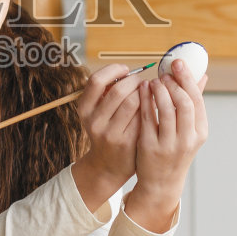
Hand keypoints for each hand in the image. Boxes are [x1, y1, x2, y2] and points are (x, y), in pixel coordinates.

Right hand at [70, 62, 144, 212]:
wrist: (107, 165)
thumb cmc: (107, 130)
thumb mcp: (98, 112)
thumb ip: (107, 93)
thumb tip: (129, 71)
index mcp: (84, 108)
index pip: (96, 80)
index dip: (113, 71)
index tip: (126, 70)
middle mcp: (94, 121)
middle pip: (118, 90)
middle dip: (134, 81)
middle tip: (142, 81)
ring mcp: (110, 133)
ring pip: (132, 102)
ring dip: (144, 93)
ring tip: (148, 92)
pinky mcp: (126, 143)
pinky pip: (142, 117)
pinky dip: (149, 107)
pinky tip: (152, 106)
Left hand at [126, 59, 208, 231]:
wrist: (162, 181)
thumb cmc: (176, 149)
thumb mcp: (190, 130)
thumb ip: (194, 103)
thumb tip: (202, 75)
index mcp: (200, 132)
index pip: (197, 100)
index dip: (187, 79)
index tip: (178, 64)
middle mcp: (188, 139)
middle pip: (184, 104)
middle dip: (173, 84)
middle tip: (164, 73)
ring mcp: (169, 145)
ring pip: (165, 111)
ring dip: (158, 91)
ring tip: (152, 81)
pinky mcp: (151, 148)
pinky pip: (147, 119)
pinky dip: (145, 101)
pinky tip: (141, 91)